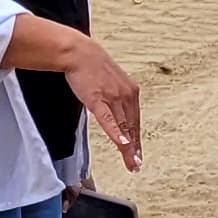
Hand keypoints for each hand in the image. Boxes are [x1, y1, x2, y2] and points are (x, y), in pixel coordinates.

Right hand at [2, 16, 141, 172]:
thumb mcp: (111, 83)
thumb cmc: (92, 67)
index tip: (138, 155)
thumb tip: (119, 115)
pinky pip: (108, 119)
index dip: (137, 140)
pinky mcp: (98, 98)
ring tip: (131, 161)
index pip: (135, 121)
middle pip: (132, 127)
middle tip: (136, 165)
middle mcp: (126, 95)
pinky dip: (116, 132)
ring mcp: (113, 97)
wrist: (79, 52)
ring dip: (127, 146)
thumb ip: (118, 99)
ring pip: (123, 126)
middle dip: (134, 148)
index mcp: (131, 92)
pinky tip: (121, 142)